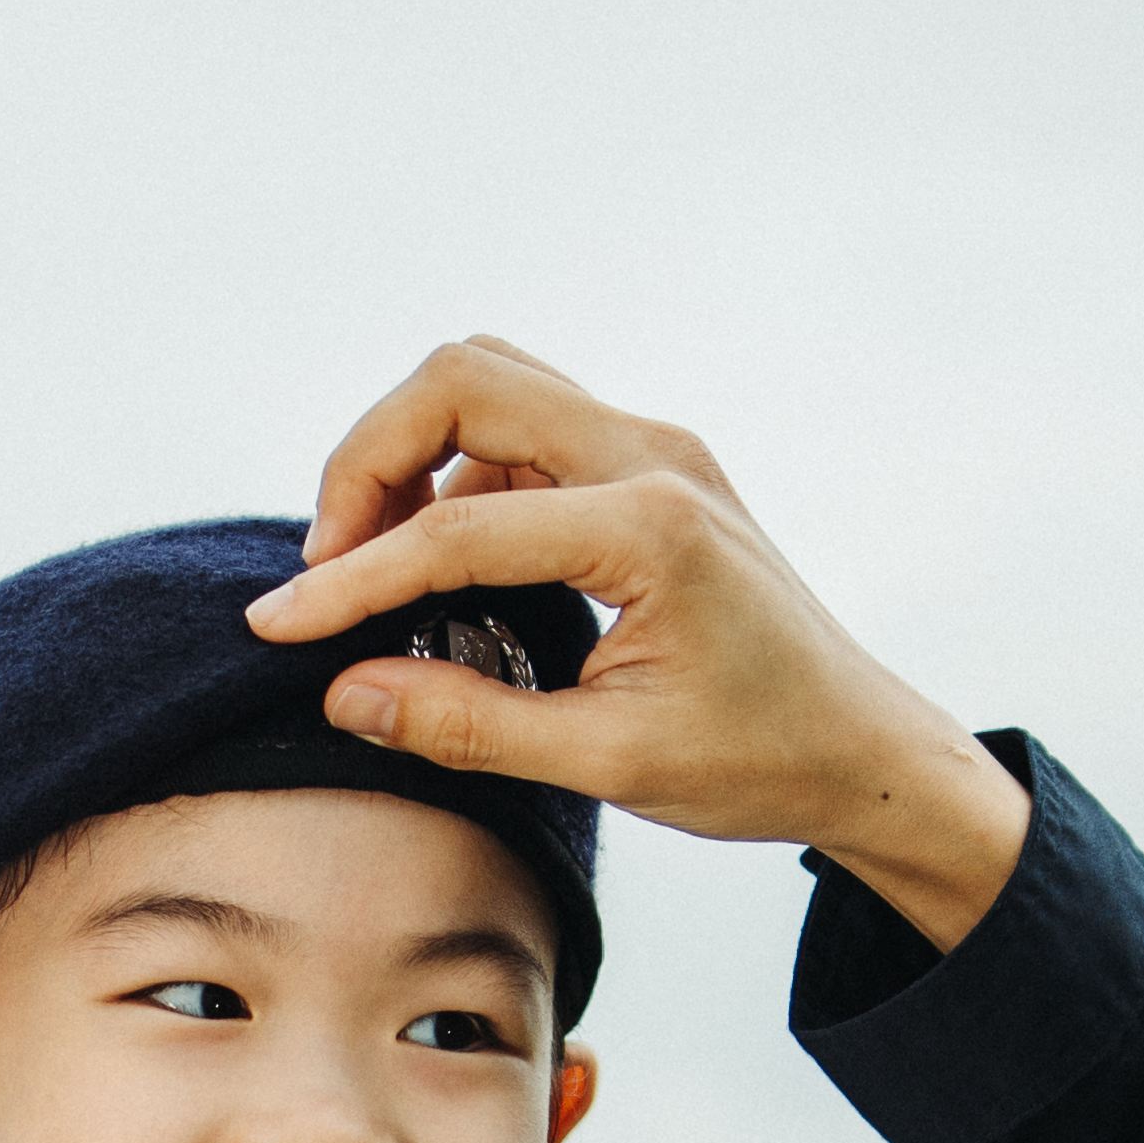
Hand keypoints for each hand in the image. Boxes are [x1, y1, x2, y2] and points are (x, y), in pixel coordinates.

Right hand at [249, 339, 1032, 936]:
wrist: (865, 751)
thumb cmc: (760, 761)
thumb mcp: (607, 762)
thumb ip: (468, 725)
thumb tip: (344, 693)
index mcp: (650, 527)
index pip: (456, 528)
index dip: (351, 579)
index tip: (279, 627)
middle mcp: (654, 457)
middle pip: (462, 380)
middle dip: (368, 459)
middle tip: (329, 565)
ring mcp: (657, 450)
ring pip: (491, 385)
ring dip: (411, 453)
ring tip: (372, 559)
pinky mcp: (651, 468)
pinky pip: (525, 430)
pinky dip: (458, 476)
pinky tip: (441, 564)